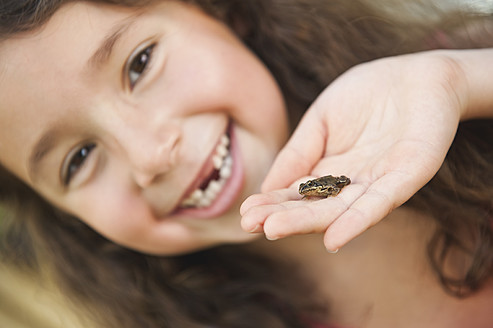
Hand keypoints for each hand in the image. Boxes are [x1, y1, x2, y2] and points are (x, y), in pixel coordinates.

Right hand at [241, 52, 464, 250]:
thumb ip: (298, 152)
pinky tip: (333, 239)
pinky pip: (380, 202)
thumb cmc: (367, 92)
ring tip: (274, 229)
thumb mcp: (320, 120)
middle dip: (284, 217)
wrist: (417, 73)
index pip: (298, 192)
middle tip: (252, 226)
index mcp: (330, 170)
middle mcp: (352, 183)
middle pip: (315, 207)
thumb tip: (267, 186)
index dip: (272, 202)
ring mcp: (379, 183)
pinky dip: (357, 221)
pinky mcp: (407, 176)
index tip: (246, 213)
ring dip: (308, 223)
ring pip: (341, 209)